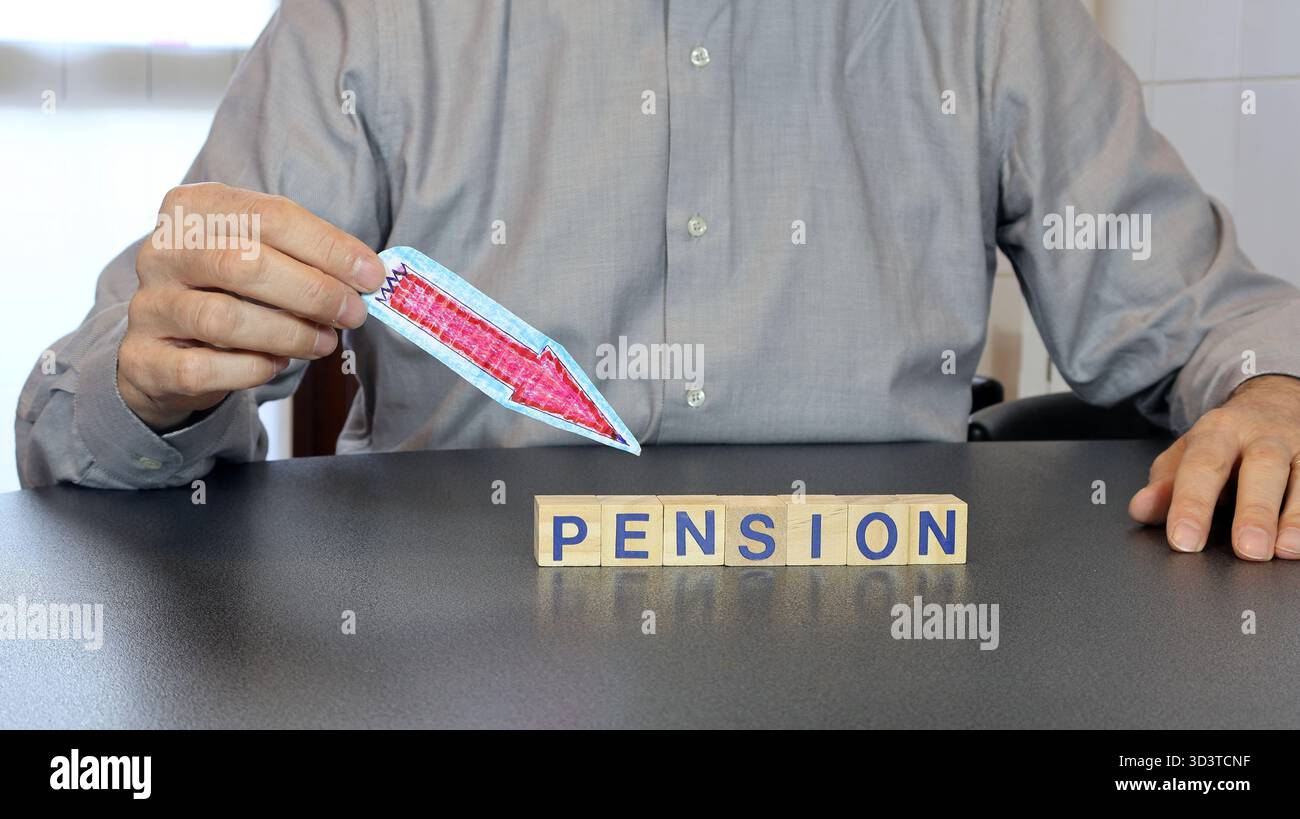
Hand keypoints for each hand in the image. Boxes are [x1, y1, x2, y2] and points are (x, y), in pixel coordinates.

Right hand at [120, 183, 385, 430]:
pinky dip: (251, 369)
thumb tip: (367, 276)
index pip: (270, 216)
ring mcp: (149, 306)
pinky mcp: (145, 359)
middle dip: (312, 292)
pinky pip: (203, 367)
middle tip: (353, 314)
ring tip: (324, 342)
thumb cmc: (230, 293)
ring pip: (224, 318)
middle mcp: (162, 252)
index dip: (328, 247)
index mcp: (194, 209)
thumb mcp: (264, 259)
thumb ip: (308, 259)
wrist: (166, 349)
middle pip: (244, 264)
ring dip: (289, 334)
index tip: (372, 276)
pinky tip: (276, 365)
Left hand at [1129, 374, 1299, 560]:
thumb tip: (1140, 509)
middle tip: (1248, 550)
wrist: (1274, 403)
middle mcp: (1263, 435)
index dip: (1192, 504)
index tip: (1184, 540)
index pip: (1202, 466)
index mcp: (1218, 431)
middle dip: (1254, 510)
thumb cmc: (1224, 442)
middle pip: (1262, 466)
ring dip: (1297, 516)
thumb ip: (1164, 484)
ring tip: (1286, 550)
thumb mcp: (1187, 454)